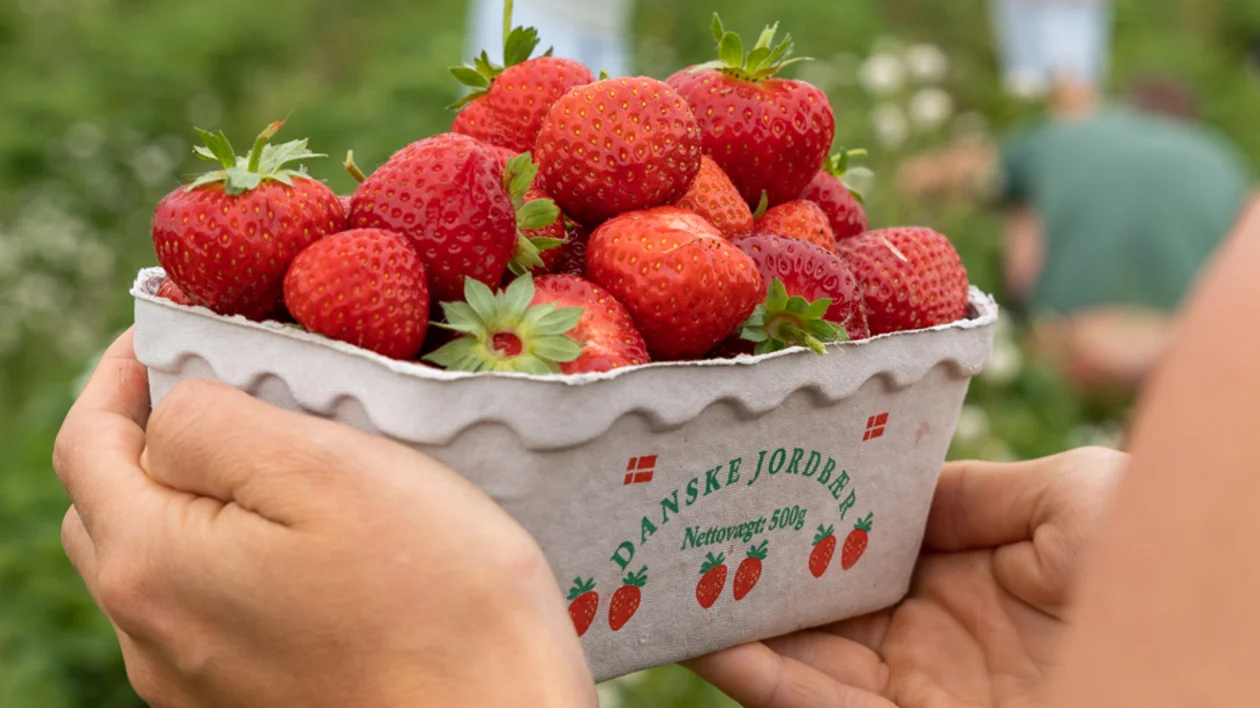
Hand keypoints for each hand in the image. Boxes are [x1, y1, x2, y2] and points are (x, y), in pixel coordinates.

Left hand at [52, 330, 594, 707]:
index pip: (86, 442)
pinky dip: (221, 553)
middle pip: (105, 507)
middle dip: (142, 434)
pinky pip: (201, 610)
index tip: (171, 327)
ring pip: (152, 562)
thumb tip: (171, 411)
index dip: (119, 371)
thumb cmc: (437, 593)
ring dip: (185, 497)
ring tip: (267, 456)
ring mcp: (193, 681)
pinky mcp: (242, 702)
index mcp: (154, 565)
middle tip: (221, 384)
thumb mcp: (326, 467)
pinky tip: (294, 540)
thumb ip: (213, 423)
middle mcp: (152, 636)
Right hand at [685, 447, 1125, 707]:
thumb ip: (970, 489)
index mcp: (967, 570)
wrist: (1194, 673)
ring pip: (801, 657)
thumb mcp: (1071, 496)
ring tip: (663, 578)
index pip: (861, 538)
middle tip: (674, 523)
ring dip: (733, 622)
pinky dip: (759, 678)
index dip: (802, 509)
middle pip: (817, 600)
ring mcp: (915, 692)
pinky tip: (707, 642)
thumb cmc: (1152, 563)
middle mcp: (931, 633)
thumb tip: (886, 478)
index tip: (742, 473)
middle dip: (749, 565)